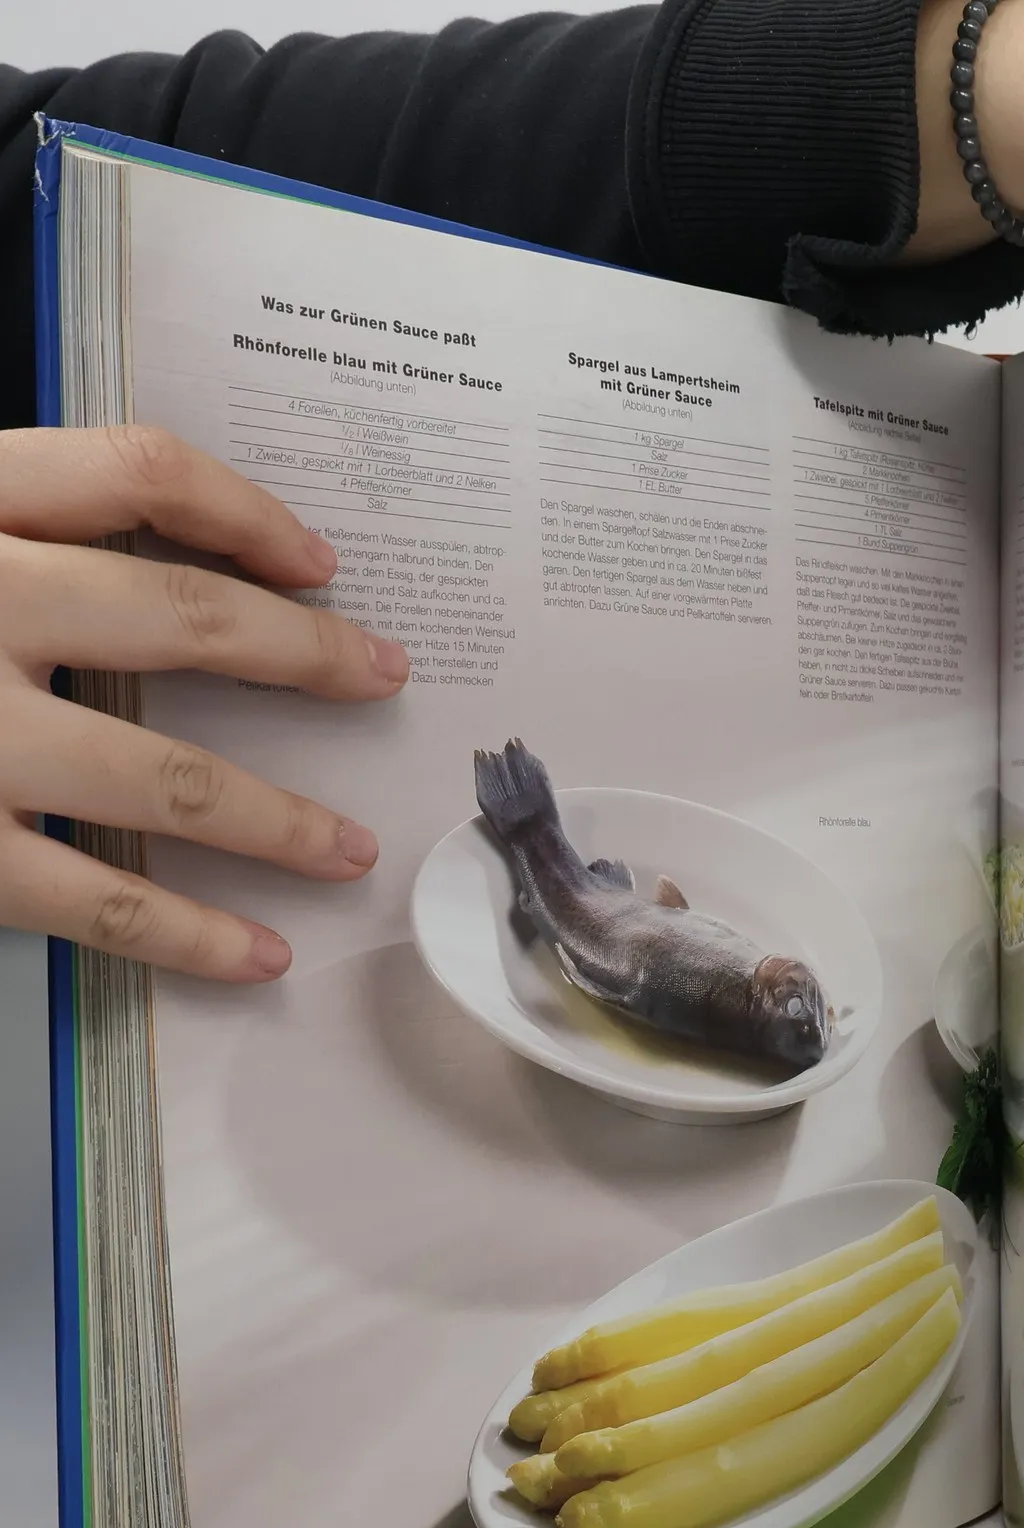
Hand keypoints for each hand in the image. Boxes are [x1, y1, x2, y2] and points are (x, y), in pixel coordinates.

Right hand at [0, 427, 408, 981]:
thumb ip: (5, 526)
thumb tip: (142, 551)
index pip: (133, 468)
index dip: (244, 509)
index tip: (316, 560)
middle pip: (181, 613)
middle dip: (303, 653)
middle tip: (377, 675)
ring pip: (162, 768)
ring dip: (274, 814)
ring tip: (345, 845)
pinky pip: (91, 896)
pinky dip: (185, 931)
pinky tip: (254, 953)